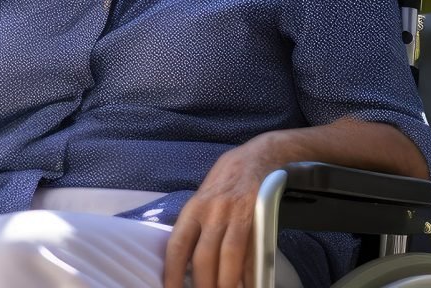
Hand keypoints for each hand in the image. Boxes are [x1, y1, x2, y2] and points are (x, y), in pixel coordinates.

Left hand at [164, 135, 281, 287]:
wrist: (257, 155)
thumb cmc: (226, 180)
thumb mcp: (204, 197)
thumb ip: (195, 226)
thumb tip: (185, 263)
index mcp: (194, 208)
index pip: (177, 246)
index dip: (173, 274)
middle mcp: (212, 211)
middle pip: (203, 258)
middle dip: (203, 286)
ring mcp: (235, 213)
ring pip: (227, 257)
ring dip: (225, 283)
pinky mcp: (256, 215)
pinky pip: (251, 251)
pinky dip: (249, 274)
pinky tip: (246, 286)